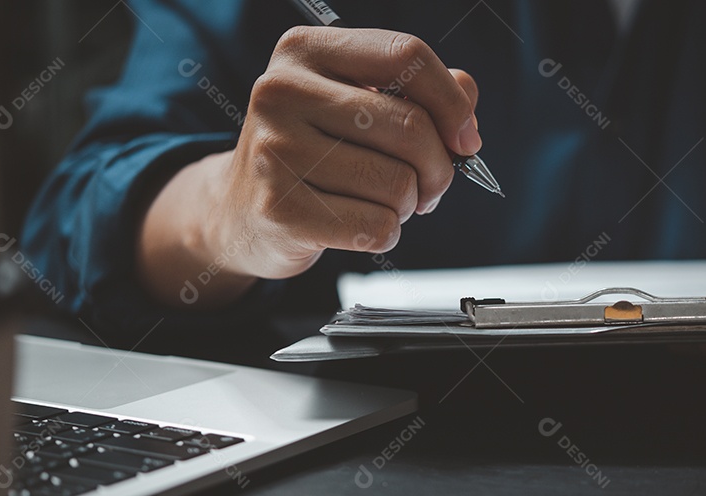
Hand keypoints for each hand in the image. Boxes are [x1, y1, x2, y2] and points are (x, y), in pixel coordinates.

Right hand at [138, 27, 479, 307]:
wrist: (239, 211)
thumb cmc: (311, 152)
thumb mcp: (357, 103)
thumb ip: (419, 92)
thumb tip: (466, 108)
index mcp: (305, 50)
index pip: (405, 55)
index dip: (452, 101)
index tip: (465, 137)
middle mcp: (281, 92)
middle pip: (410, 126)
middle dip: (438, 168)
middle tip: (428, 186)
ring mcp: (275, 152)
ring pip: (398, 184)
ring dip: (407, 205)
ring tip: (381, 202)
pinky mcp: (280, 210)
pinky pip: (376, 227)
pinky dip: (386, 233)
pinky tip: (360, 224)